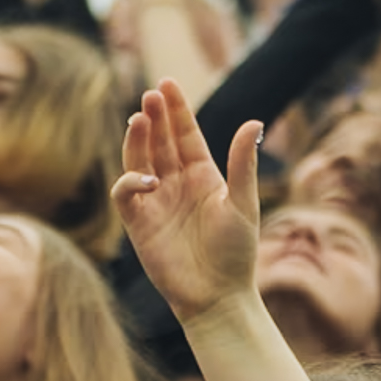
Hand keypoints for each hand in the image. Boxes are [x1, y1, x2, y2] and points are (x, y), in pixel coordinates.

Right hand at [112, 82, 262, 325]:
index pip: (185, 134)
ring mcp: (155, 202)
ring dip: (137, 139)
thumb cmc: (236, 253)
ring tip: (140, 117)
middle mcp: (176, 184)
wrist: (218, 297)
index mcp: (203, 175)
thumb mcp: (243, 203)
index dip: (176, 109)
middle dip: (154, 117)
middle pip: (159, 141)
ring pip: (138, 160)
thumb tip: (254, 122)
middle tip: (151, 94)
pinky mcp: (139, 224)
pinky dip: (130, 181)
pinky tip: (148, 178)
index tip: (167, 83)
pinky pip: (126, 194)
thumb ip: (243, 163)